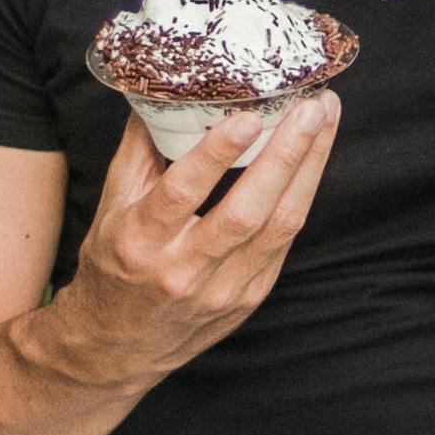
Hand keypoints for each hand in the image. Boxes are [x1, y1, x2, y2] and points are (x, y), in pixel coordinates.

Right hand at [33, 92, 339, 390]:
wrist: (117, 347)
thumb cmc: (114, 265)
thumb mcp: (111, 207)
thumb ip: (139, 149)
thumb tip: (166, 87)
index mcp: (141, 242)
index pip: (182, 194)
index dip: (216, 155)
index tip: (247, 116)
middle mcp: (183, 270)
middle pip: (247, 212)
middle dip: (287, 154)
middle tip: (311, 105)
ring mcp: (223, 290)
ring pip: (279, 226)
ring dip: (309, 168)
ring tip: (324, 119)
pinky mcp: (250, 298)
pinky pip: (284, 241)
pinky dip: (301, 195)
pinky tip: (313, 157)